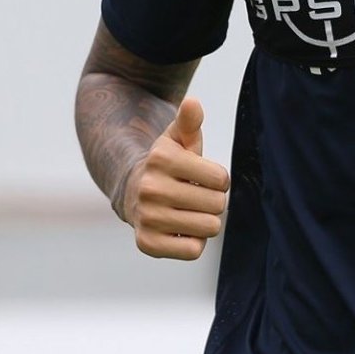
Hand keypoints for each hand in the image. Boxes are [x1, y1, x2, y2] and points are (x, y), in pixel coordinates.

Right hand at [122, 96, 229, 259]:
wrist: (132, 191)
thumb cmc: (168, 163)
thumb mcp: (177, 138)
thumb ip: (189, 121)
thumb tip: (193, 102)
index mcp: (162, 159)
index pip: (221, 179)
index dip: (218, 179)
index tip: (202, 177)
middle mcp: (151, 189)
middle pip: (217, 205)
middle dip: (212, 201)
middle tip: (195, 195)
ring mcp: (147, 217)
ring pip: (209, 228)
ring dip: (205, 222)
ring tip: (189, 211)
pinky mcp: (147, 244)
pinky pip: (193, 251)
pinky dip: (193, 243)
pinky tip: (180, 229)